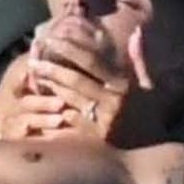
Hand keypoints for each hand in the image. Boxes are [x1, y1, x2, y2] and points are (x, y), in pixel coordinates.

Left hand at [20, 24, 151, 143]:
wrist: (152, 152)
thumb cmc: (148, 115)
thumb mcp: (148, 85)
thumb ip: (139, 59)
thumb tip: (136, 31)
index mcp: (123, 84)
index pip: (92, 60)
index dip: (70, 48)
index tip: (52, 39)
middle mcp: (113, 101)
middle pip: (75, 79)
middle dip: (51, 68)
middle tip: (32, 60)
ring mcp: (103, 121)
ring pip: (69, 98)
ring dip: (50, 87)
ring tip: (34, 76)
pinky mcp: (95, 139)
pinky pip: (70, 120)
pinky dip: (58, 110)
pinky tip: (45, 102)